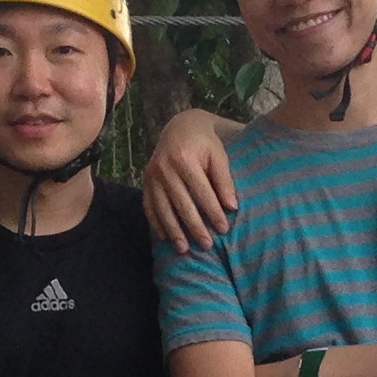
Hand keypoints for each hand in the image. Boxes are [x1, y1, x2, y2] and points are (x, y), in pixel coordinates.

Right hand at [143, 107, 240, 252]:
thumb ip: (224, 180)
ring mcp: (152, 175)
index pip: (202, 192)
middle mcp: (164, 168)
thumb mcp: (218, 155)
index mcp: (185, 159)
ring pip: (163, 209)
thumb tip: (231, 207)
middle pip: (182, 204)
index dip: (213, 212)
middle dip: (194, 227)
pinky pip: (149, 206)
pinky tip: (165, 238)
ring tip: (184, 249)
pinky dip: (156, 223)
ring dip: (173, 231)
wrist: (180, 127)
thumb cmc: (205, 144)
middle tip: (206, 245)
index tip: (223, 229)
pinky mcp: (145, 181)